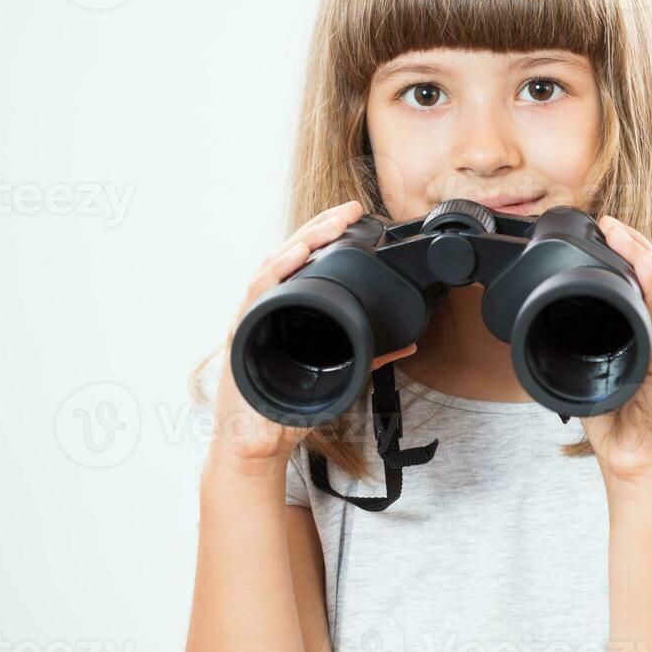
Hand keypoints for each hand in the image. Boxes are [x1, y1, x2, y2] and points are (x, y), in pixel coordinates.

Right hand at [210, 200, 417, 468]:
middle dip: (321, 228)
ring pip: (275, 265)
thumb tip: (409, 342)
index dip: (328, 234)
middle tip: (350, 210)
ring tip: (329, 225)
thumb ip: (370, 352)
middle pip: (292, 254)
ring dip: (303, 241)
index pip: (308, 260)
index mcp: (289, 307)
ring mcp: (252, 315)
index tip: (356, 215)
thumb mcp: (339, 371)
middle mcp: (268, 305)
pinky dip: (277, 271)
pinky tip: (296, 255)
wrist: (257, 441)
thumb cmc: (290, 404)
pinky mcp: (242, 331)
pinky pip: (258, 293)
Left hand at [580, 215, 651, 486]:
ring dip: (647, 264)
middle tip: (612, 224)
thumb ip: (579, 349)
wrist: (635, 469)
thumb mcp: (593, 375)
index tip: (610, 229)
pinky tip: (647, 281)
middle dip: (638, 246)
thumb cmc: (619, 426)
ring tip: (627, 240)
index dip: (634, 252)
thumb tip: (546, 326)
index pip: (651, 283)